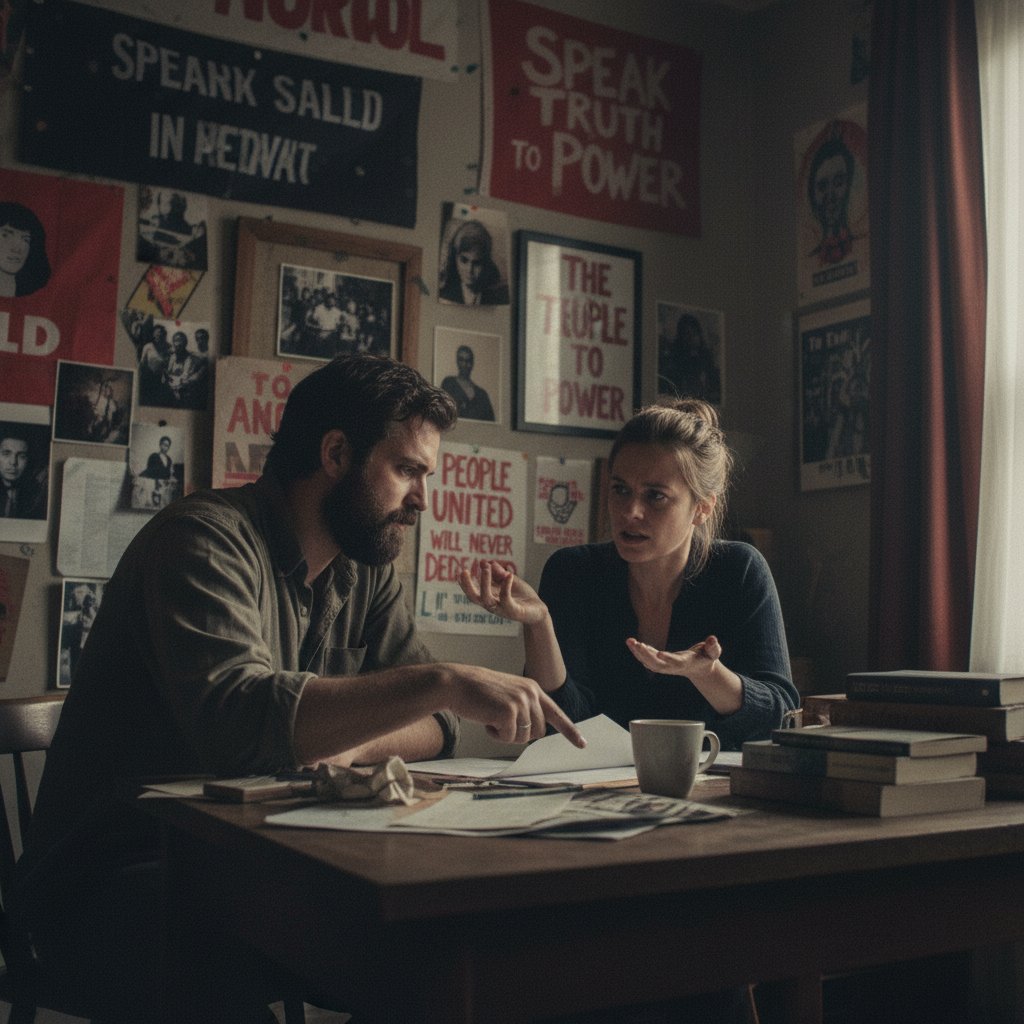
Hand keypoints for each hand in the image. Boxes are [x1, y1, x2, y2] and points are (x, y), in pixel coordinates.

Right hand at [439, 662, 585, 747]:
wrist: (457, 683)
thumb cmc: (478, 692)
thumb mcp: (508, 694)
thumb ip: (524, 707)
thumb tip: (535, 731)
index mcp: (533, 689)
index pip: (556, 713)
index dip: (570, 731)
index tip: (582, 744)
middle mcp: (531, 694)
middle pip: (538, 733)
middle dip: (519, 735)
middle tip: (500, 723)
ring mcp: (521, 702)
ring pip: (523, 738)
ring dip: (505, 734)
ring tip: (491, 717)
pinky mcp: (509, 712)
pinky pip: (507, 738)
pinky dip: (494, 734)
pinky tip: (485, 719)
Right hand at [457, 561, 549, 625]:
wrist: (538, 611)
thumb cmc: (521, 596)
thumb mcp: (509, 580)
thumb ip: (498, 572)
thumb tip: (486, 562)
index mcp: (490, 597)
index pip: (473, 592)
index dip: (465, 584)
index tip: (460, 573)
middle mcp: (492, 604)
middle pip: (474, 598)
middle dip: (467, 585)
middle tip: (463, 571)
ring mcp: (502, 609)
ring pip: (487, 598)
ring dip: (484, 582)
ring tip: (485, 568)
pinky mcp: (513, 611)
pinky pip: (506, 599)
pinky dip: (506, 586)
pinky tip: (509, 574)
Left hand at [625, 634, 722, 682]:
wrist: (700, 668)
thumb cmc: (707, 658)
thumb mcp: (713, 653)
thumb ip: (714, 647)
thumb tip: (713, 639)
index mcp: (685, 663)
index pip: (676, 662)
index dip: (668, 659)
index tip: (659, 654)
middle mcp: (673, 666)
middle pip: (657, 665)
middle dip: (646, 655)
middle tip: (637, 644)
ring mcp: (665, 666)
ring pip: (649, 663)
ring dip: (638, 653)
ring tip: (629, 641)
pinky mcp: (660, 664)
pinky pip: (646, 660)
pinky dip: (638, 652)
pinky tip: (632, 643)